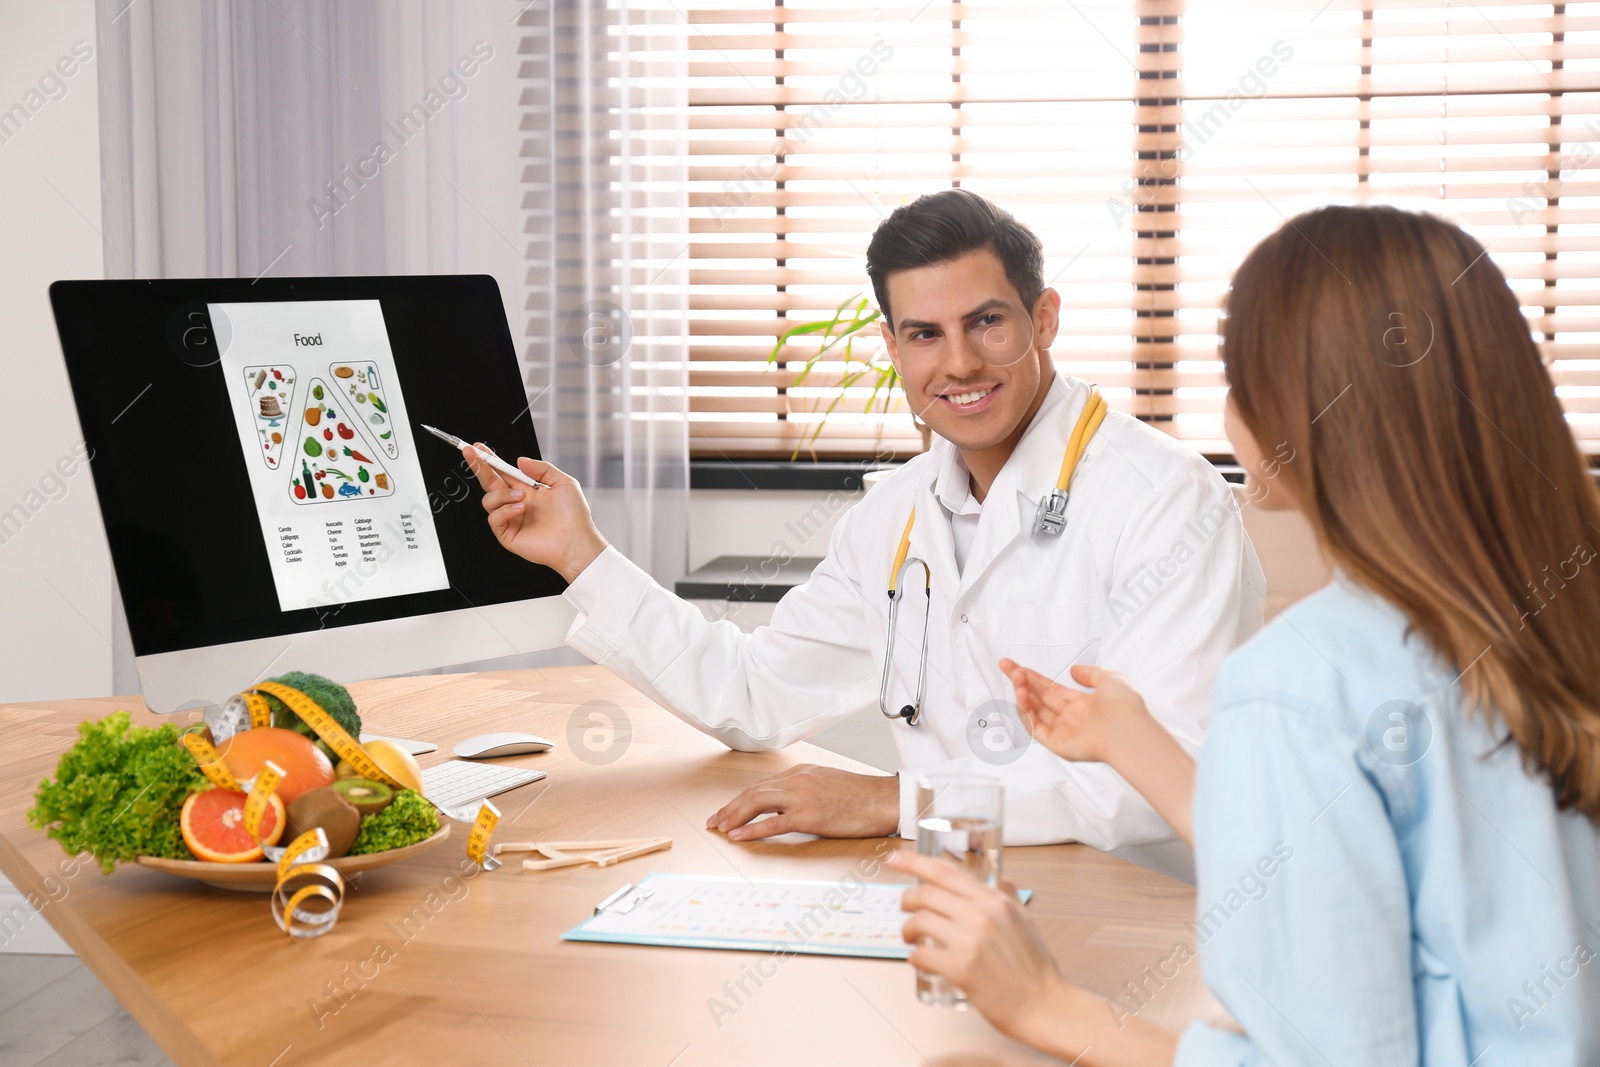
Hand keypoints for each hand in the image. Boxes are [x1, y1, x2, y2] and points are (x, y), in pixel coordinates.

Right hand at [466, 446, 607, 581]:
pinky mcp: (507, 534)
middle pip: (490, 482)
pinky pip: (494, 518)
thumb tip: (520, 460)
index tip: (479, 448)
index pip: (503, 472)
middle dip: (479, 466)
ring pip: (489, 500)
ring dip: (502, 494)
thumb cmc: (574, 516)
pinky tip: (521, 509)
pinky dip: (505, 511)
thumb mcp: (563, 483)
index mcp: (528, 490)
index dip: (490, 460)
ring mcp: (511, 518)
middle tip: (471, 452)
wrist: (576, 541)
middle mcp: (516, 502)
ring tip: (522, 497)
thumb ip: (542, 468)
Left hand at [707, 765, 898, 840]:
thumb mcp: (827, 784)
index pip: (761, 785)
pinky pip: (773, 823)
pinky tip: (739, 836)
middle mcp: (797, 780)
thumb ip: (803, 791)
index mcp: (801, 772)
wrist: (883, 799)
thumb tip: (784, 808)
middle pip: (753, 792)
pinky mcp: (810, 814)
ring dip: (734, 816)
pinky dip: (752, 829)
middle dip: (729, 807)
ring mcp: (802, 796)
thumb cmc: (861, 796)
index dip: (740, 800)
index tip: (727, 812)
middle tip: (714, 821)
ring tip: (721, 828)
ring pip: (757, 802)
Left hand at [888, 849, 1073, 1049]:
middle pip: (926, 893)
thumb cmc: (1036, 969)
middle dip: (907, 899)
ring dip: (906, 929)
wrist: (1045, 1006)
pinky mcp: (961, 968)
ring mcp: (971, 940)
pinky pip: (921, 954)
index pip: (946, 871)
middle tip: (904, 908)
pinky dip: (914, 957)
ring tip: (910, 937)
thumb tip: (999, 881)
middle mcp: (982, 914)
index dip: (914, 861)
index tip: (895, 859)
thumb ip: (1009, 898)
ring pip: (919, 921)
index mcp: (995, 900)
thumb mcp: (1026, 922)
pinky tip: (919, 960)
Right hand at [999, 660, 1151, 765]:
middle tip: (1007, 666)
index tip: (1019, 667)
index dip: (1035, 677)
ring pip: (1035, 712)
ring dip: (1023, 694)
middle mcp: (1072, 719)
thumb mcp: (1110, 679)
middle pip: (1040, 698)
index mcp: (1083, 705)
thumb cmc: (1125, 707)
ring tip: (1016, 678)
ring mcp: (1064, 732)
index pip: (1052, 689)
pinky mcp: (1058, 744)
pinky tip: (1021, 696)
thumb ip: (1090, 673)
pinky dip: (1026, 712)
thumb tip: (1074, 670)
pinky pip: (1036, 728)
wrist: (1128, 729)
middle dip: (1022, 681)